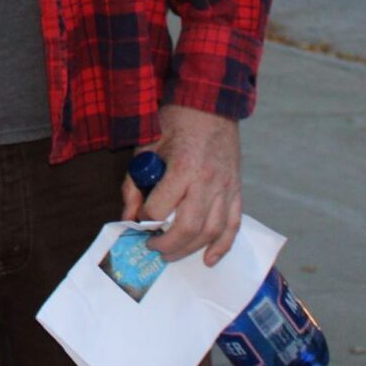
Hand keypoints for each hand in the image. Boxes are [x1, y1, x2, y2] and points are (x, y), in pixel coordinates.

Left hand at [122, 106, 242, 266]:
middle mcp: (207, 181)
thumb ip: (134, 183)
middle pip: (188, 228)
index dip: (145, 219)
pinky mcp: (236, 190)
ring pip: (211, 231)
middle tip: (152, 247)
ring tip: (171, 254)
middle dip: (166, 244)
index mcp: (183, 168)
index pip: (160, 208)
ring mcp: (226, 188)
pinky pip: (233, 225)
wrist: (209, 105)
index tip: (139, 219)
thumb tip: (128, 216)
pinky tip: (210, 259)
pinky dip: (223, 246)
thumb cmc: (174, 124)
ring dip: (190, 250)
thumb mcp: (147, 147)